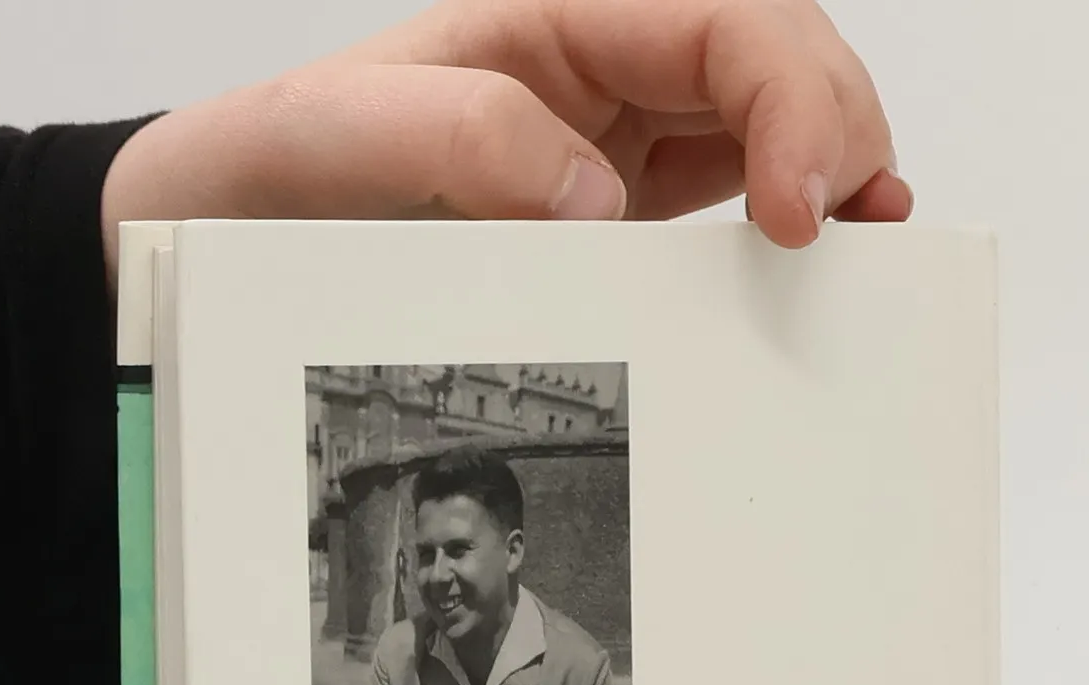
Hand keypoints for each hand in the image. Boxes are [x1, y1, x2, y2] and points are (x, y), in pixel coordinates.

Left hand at [101, 0, 907, 272]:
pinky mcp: (624, 211)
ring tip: (866, 245)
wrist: (222, 235)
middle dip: (835, 130)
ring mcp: (624, 138)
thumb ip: (462, 139)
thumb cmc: (271, 174)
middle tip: (840, 232)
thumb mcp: (336, 138)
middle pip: (777, 60)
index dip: (791, 98)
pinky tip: (817, 257)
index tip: (797, 207)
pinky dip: (793, 221)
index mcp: (557, 21)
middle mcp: (605, 68)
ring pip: (777, 121)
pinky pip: (737, 194)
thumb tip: (594, 198)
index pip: (724, 19)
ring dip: (836, 173)